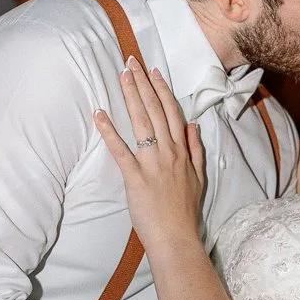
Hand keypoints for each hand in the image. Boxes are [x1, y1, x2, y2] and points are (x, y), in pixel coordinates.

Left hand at [95, 60, 205, 251]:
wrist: (176, 237)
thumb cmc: (184, 211)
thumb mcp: (199, 177)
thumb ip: (196, 150)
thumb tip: (193, 125)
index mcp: (182, 151)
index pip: (172, 112)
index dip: (162, 89)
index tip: (153, 71)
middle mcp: (169, 151)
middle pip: (155, 110)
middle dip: (143, 83)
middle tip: (131, 61)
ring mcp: (152, 163)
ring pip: (142, 122)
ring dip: (131, 96)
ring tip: (121, 75)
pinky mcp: (135, 177)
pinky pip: (121, 150)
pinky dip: (109, 131)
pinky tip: (100, 114)